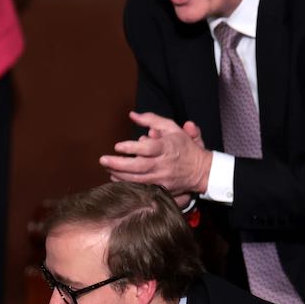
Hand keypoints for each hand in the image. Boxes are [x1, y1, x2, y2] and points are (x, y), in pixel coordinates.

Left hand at [99, 110, 213, 196]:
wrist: (201, 170)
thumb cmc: (183, 146)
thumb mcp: (171, 128)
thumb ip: (151, 120)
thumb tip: (132, 115)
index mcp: (167, 147)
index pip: (148, 148)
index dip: (131, 148)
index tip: (117, 146)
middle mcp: (164, 164)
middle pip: (139, 166)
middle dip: (118, 164)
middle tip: (103, 160)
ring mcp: (163, 178)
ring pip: (138, 180)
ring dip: (119, 175)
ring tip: (107, 168)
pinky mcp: (162, 189)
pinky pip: (142, 189)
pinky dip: (127, 184)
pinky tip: (116, 178)